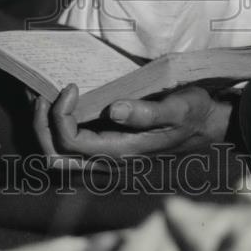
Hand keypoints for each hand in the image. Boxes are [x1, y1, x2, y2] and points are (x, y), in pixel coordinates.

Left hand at [33, 83, 232, 166]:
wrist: (208, 125)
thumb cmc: (193, 112)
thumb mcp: (178, 107)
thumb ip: (148, 112)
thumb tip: (114, 110)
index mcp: (122, 152)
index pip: (72, 142)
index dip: (61, 115)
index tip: (72, 86)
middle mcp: (110, 163)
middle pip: (55, 158)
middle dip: (42, 126)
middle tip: (43, 94)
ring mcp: (107, 162)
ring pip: (58, 161)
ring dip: (45, 131)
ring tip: (45, 100)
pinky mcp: (107, 154)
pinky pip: (69, 154)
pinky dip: (54, 133)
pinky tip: (58, 109)